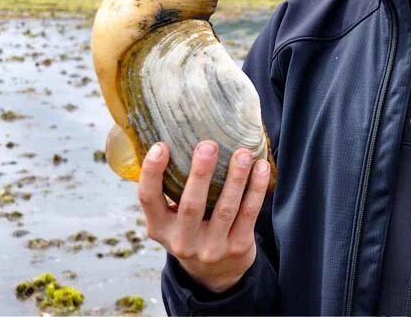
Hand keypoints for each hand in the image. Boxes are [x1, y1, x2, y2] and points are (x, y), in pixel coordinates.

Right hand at [138, 140, 270, 292]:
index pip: (148, 199)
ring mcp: (211, 247)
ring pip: (225, 209)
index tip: (160, 147)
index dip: (152, 173)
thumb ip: (173, 190)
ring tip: (243, 153)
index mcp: (160, 228)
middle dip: (200, 174)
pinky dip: (256, 189)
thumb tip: (180, 137)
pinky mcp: (238, 248)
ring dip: (236, 178)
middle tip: (208, 145)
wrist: (215, 273)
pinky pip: (249, 214)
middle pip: (191, 205)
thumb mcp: (173, 219)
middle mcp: (182, 241)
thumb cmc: (192, 230)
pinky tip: (261, 167)